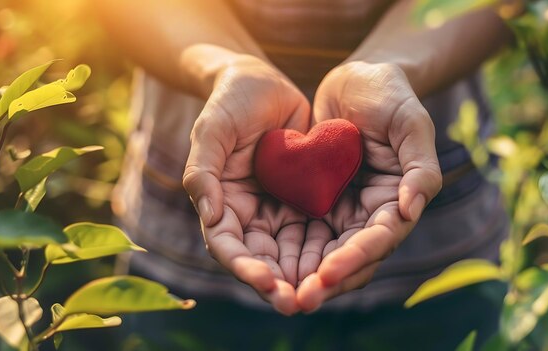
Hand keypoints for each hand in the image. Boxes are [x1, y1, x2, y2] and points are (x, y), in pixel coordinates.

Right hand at [182, 55, 310, 314]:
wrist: (262, 82)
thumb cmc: (230, 103)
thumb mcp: (211, 131)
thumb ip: (203, 173)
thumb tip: (209, 218)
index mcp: (221, 204)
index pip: (228, 245)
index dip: (244, 267)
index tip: (267, 282)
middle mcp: (249, 214)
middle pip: (261, 259)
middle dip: (278, 284)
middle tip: (300, 303)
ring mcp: (278, 208)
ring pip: (291, 252)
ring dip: (305, 274)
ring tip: (324, 292)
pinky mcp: (305, 198)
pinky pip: (316, 228)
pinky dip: (327, 247)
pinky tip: (344, 260)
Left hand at [296, 61, 441, 311]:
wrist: (356, 79)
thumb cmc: (389, 95)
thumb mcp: (410, 121)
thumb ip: (420, 166)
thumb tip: (411, 209)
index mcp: (397, 200)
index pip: (380, 239)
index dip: (355, 259)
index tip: (326, 274)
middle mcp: (370, 213)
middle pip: (351, 258)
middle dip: (326, 281)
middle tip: (297, 301)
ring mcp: (343, 209)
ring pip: (324, 253)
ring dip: (303, 276)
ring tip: (277, 292)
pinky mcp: (317, 201)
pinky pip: (302, 232)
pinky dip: (288, 251)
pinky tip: (264, 264)